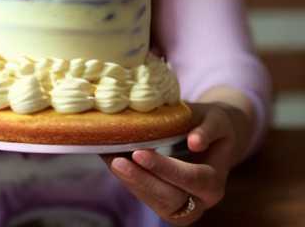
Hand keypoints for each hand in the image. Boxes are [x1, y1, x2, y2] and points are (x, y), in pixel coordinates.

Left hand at [102, 103, 235, 222]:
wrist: (214, 139)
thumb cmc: (213, 125)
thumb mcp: (215, 120)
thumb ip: (207, 130)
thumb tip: (195, 142)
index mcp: (214, 180)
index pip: (192, 179)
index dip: (165, 169)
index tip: (139, 154)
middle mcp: (202, 200)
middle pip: (172, 199)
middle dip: (143, 181)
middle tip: (117, 162)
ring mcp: (185, 207)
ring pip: (158, 205)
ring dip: (133, 184)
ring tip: (111, 162)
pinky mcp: (169, 205)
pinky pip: (149, 200)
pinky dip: (130, 183)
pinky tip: (113, 164)